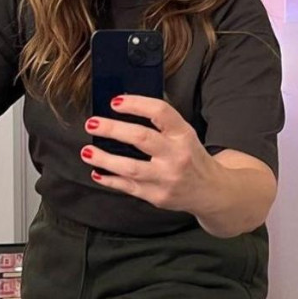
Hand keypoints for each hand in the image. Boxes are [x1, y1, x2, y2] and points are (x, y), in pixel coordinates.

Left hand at [80, 95, 219, 213]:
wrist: (210, 190)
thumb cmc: (191, 157)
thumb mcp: (184, 134)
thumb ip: (162, 122)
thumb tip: (125, 106)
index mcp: (183, 134)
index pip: (160, 112)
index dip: (136, 104)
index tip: (115, 102)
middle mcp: (176, 156)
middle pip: (141, 138)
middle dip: (112, 129)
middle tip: (92, 123)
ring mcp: (166, 178)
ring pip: (130, 167)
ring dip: (104, 158)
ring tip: (87, 151)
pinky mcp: (157, 196)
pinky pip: (128, 187)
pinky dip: (110, 180)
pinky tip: (97, 172)